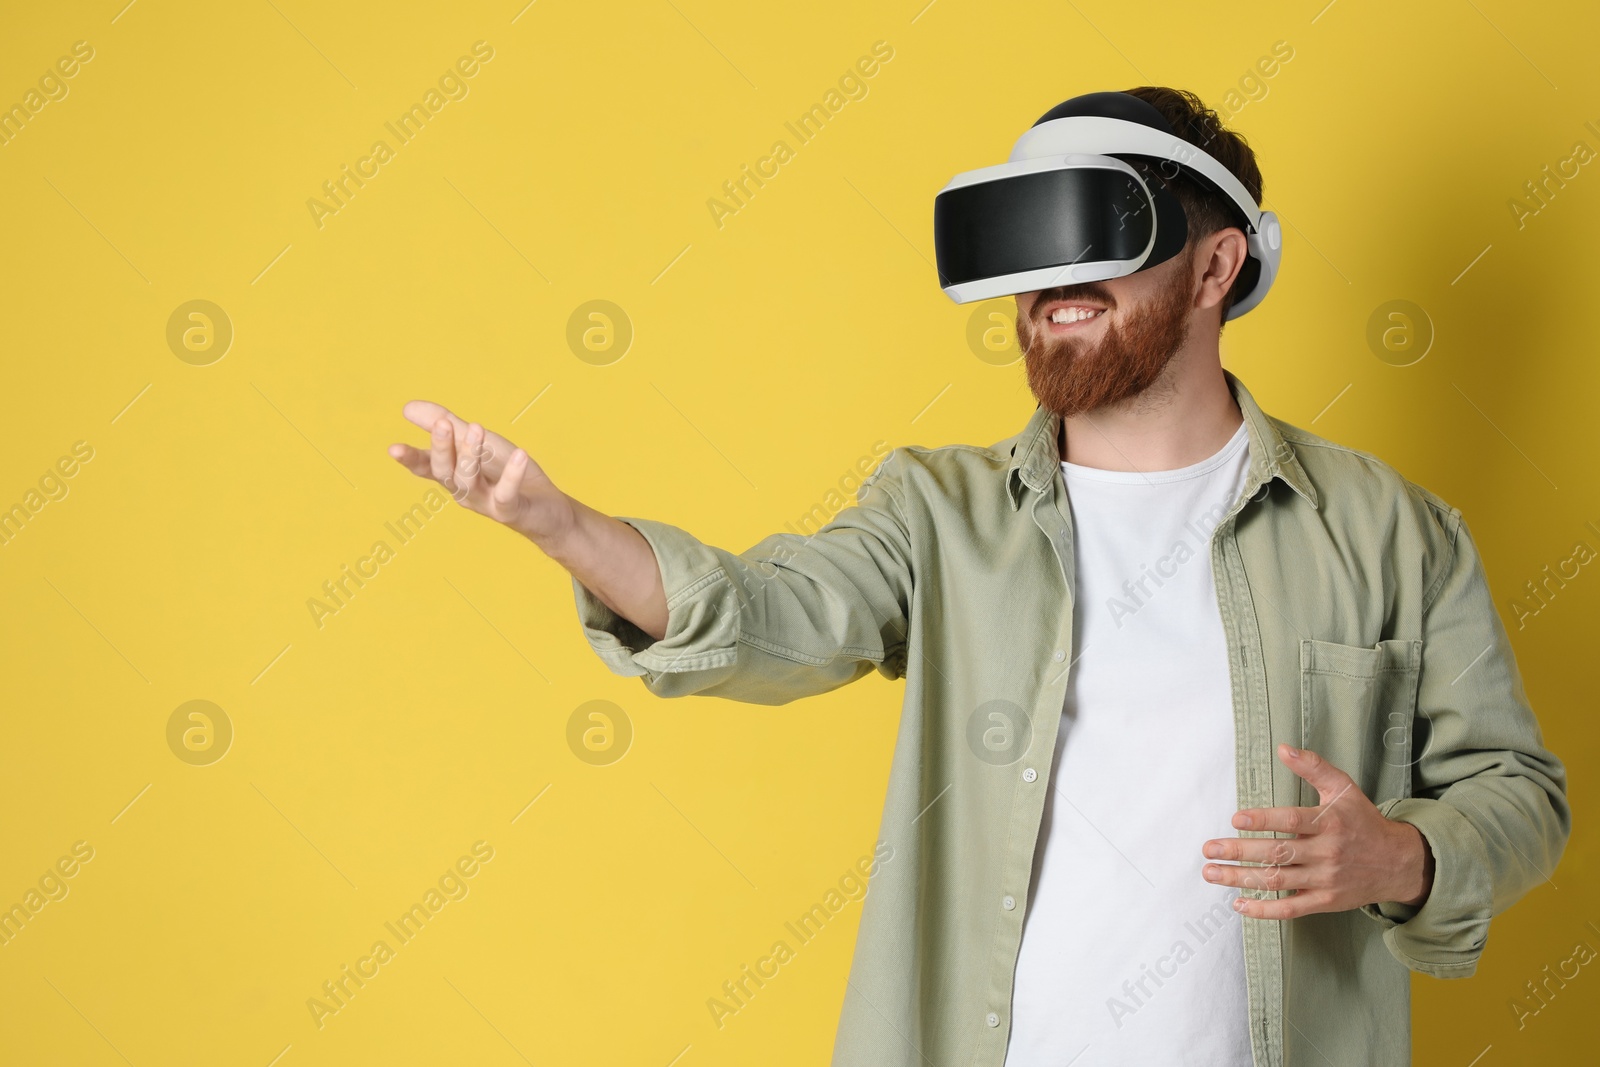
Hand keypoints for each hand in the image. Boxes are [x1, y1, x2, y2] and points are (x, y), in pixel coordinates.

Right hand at [387, 400, 574, 543]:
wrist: (546, 508)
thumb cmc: (504, 472)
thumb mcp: (476, 442)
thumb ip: (447, 425)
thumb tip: (407, 407)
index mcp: (451, 473)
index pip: (425, 466)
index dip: (410, 458)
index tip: (393, 449)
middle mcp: (463, 490)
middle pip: (445, 472)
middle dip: (442, 448)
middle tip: (443, 423)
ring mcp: (484, 502)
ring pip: (469, 481)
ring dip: (471, 454)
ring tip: (477, 428)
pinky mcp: (508, 511)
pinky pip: (506, 494)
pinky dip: (512, 475)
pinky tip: (520, 454)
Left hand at [1199, 743, 1434, 919]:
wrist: (1398, 863)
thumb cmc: (1363, 821)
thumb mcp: (1344, 789)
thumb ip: (1314, 767)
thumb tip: (1283, 749)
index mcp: (1329, 822)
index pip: (1292, 821)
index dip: (1263, 820)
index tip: (1236, 818)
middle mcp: (1326, 852)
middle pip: (1278, 853)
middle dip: (1239, 852)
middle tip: (1209, 849)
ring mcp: (1325, 880)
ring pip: (1278, 881)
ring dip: (1241, 879)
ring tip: (1211, 872)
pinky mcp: (1324, 901)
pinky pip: (1291, 909)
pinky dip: (1264, 910)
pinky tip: (1238, 904)